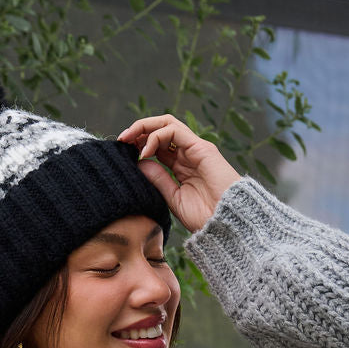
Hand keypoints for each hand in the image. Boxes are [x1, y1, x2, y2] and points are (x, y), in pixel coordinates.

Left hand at [116, 115, 241, 234]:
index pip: (158, 145)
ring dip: (144, 128)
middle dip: (138, 130)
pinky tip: (145, 151)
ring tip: (128, 141)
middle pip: (160, 129)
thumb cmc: (205, 217)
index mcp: (182, 166)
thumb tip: (140, 163)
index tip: (123, 153)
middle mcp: (189, 153)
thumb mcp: (173, 198)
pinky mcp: (202, 147)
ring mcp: (196, 148)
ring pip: (166, 123)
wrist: (227, 223)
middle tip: (121, 140)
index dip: (139, 144)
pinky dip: (156, 136)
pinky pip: (174, 130)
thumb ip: (158, 179)